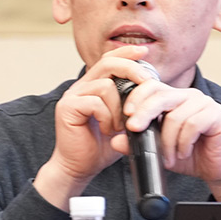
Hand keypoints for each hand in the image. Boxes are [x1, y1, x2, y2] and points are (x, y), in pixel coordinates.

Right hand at [33, 47, 157, 209]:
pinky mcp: (68, 108)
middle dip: (132, 70)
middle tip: (148, 83)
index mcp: (93, 86)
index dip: (126, 52)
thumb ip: (131, 104)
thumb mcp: (124, 121)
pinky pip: (96, 103)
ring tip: (119, 126)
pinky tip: (108, 131)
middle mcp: (81, 87)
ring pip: (105, 86)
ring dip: (119, 107)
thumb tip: (152, 90)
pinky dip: (108, 118)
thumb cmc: (102, 146)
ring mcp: (72, 96)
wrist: (80, 168)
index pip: (109, 60)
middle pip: (108, 64)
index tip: (144, 51)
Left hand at [112, 76, 220, 202]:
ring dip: (168, 141)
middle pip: (161, 96)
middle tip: (134, 130)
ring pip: (176, 116)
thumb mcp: (158, 150)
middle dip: (144, 113)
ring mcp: (205, 104)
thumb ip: (137, 144)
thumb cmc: (190, 156)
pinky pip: (193, 124)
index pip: (152, 87)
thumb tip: (116, 141)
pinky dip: (184, 143)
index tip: (126, 114)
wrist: (217, 170)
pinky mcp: (217, 115)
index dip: (137, 97)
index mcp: (174, 99)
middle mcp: (189, 97)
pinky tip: (184, 153)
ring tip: (168, 158)